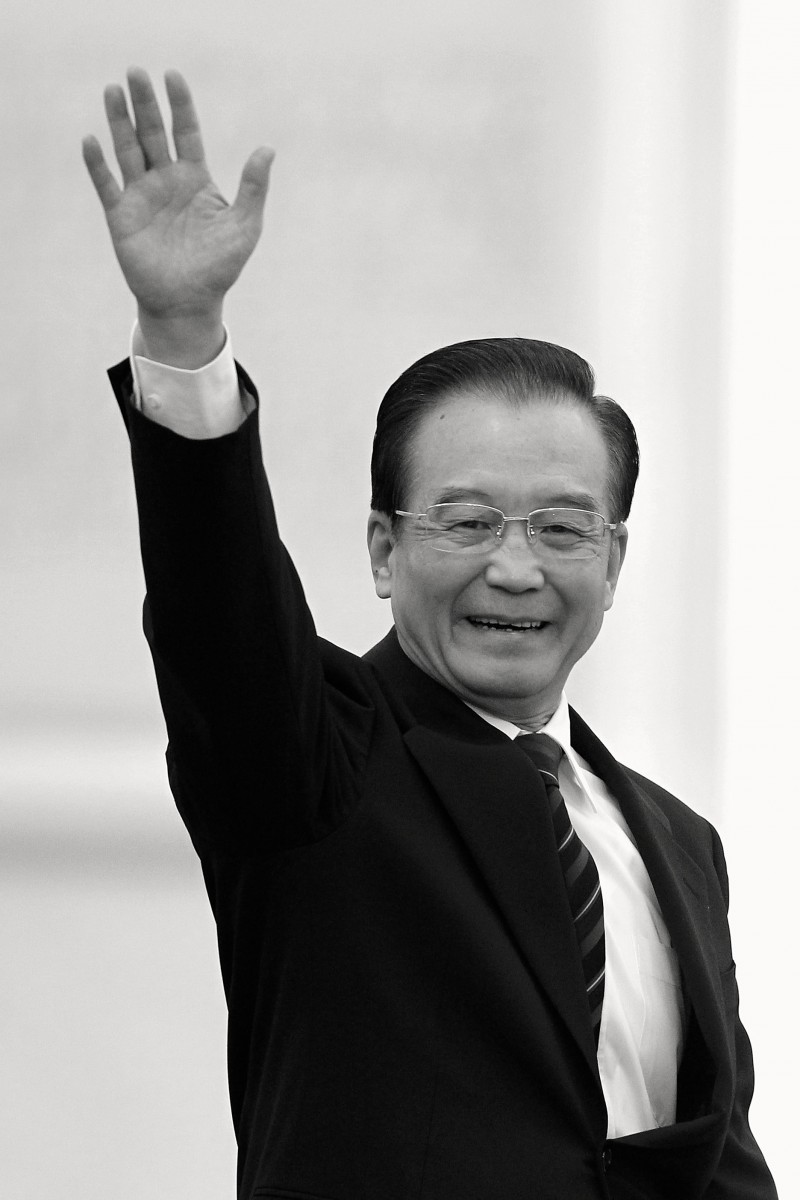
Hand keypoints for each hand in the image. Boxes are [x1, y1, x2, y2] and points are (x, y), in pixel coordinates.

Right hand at [82, 68, 273, 363]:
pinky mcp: (121, 216)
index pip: (186, 131)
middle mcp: (166, 180)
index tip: (173, 76)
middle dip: (144, 104)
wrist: (189, 304)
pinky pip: (106, 185)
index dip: (180, 104)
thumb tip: (267, 148)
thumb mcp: (245, 227)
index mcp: (195, 178)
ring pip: (127, 150)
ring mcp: (141, 196)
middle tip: (136, 72)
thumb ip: (254, 188)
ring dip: (119, 121)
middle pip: (152, 133)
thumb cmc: (220, 268)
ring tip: (113, 90)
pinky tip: (92, 141)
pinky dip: (98, 164)